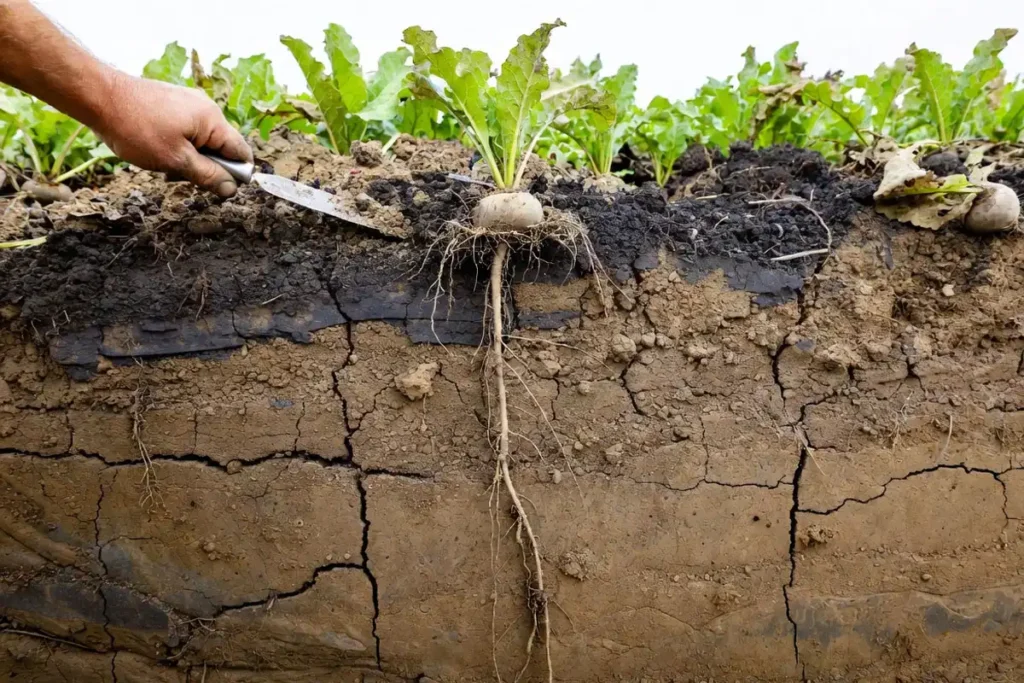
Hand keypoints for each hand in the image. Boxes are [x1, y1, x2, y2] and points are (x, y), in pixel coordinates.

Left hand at [94, 72, 252, 197]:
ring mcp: (188, 103)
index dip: (235, 174)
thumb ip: (208, 175)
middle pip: (222, 148)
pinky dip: (178, 145)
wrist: (99, 97)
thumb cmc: (136, 128)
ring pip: (202, 141)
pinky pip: (187, 131)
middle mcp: (205, 108)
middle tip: (179, 174)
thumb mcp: (175, 160)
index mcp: (212, 120)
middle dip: (207, 166)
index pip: (241, 152)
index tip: (216, 187)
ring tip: (162, 161)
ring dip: (189, 158)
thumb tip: (232, 189)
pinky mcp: (172, 103)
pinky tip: (156, 149)